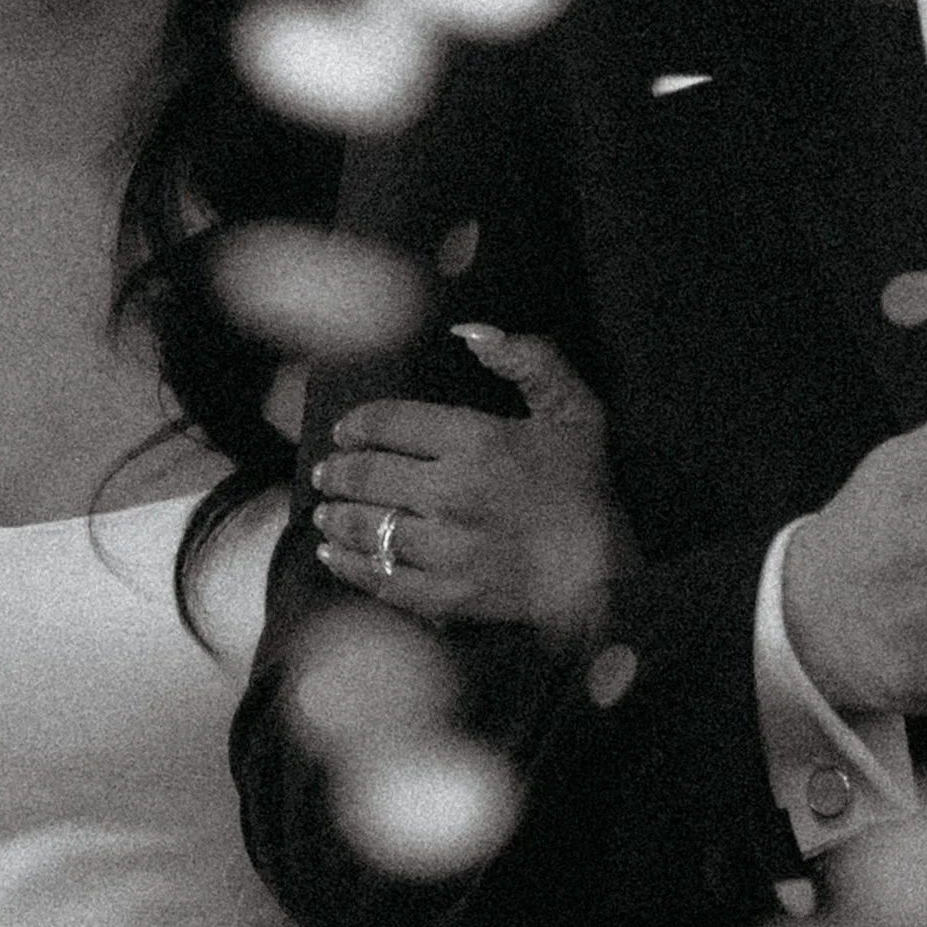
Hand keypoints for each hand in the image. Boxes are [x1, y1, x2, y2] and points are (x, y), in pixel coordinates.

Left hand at [312, 328, 632, 643]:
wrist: (603, 576)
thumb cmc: (587, 488)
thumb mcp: (574, 408)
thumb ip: (528, 359)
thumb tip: (469, 332)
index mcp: (477, 441)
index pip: (391, 423)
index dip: (358, 424)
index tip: (345, 431)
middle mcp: (451, 493)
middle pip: (368, 475)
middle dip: (337, 470)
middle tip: (326, 470)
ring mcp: (444, 548)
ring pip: (366, 526)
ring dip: (335, 517)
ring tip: (324, 512)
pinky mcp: (444, 595)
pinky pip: (381, 578)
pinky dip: (348, 567)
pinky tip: (333, 556)